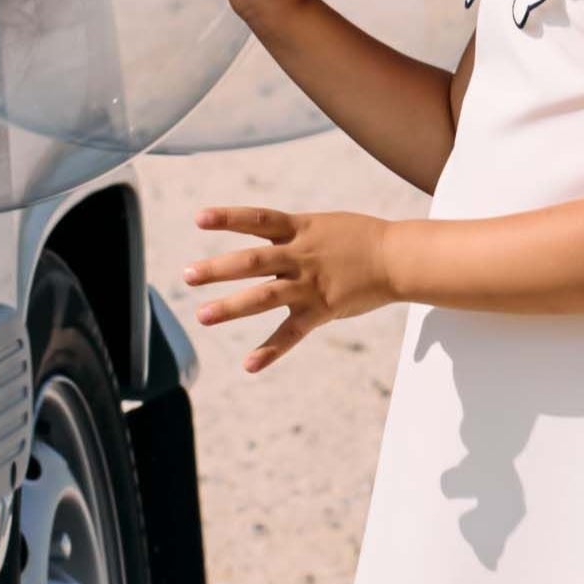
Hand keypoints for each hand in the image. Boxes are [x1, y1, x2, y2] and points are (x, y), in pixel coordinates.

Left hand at [184, 205, 399, 371]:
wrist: (397, 258)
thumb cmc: (361, 239)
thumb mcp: (324, 225)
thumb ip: (293, 234)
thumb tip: (266, 235)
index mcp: (300, 230)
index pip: (258, 220)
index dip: (228, 218)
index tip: (198, 218)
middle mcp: (300, 256)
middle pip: (252, 262)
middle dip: (217, 268)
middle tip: (186, 275)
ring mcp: (310, 285)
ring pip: (265, 296)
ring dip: (231, 307)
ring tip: (202, 315)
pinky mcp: (321, 310)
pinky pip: (291, 334)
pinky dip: (270, 351)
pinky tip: (248, 365)